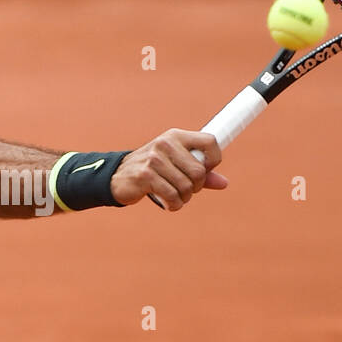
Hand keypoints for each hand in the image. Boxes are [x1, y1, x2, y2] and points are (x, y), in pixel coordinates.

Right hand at [110, 129, 226, 210]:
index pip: (210, 141)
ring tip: (175, 197)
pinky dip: (174, 205)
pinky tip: (168, 204)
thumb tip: (224, 183)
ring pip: (186, 187)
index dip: (214, 160)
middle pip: (199, 171)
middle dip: (196, 187)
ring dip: (184, 198)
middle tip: (185, 190)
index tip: (205, 171)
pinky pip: (172, 196)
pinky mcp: (145, 176)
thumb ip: (201, 173)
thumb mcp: (176, 165)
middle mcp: (165, 143)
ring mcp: (154, 159)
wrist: (118, 177)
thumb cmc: (152, 171)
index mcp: (176, 136)